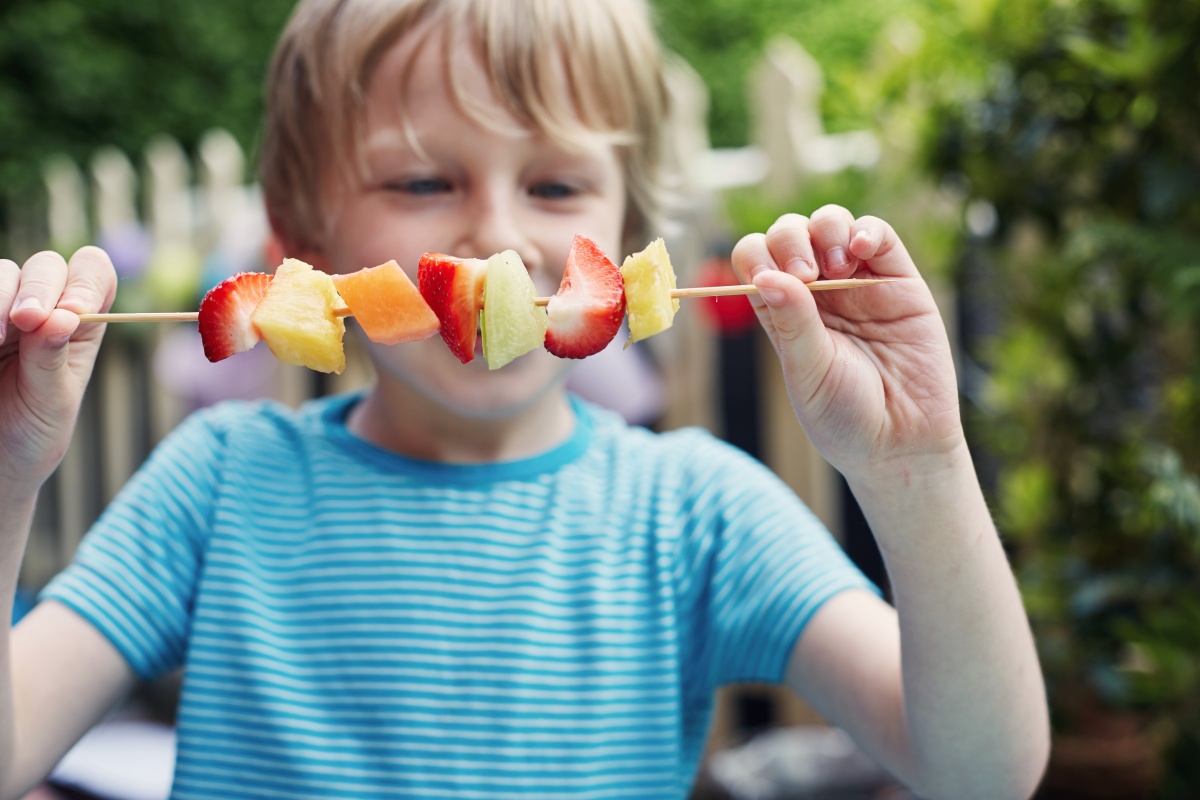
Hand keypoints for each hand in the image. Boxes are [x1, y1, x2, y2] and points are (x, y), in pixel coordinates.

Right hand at [0, 248, 115, 496]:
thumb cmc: (30, 434)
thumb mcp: (51, 402)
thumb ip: (52, 359)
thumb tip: (63, 315)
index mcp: (80, 324)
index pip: (95, 275)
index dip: (87, 283)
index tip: (74, 311)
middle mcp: (43, 307)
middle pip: (47, 266)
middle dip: (40, 288)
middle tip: (27, 320)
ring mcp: (1, 308)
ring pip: (3, 272)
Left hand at [731, 206, 962, 478]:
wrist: (903, 443)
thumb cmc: (846, 416)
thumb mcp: (809, 373)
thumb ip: (792, 324)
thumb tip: (765, 276)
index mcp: (783, 310)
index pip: (756, 260)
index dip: (756, 256)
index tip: (768, 280)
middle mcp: (817, 291)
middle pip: (790, 233)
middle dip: (790, 241)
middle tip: (805, 275)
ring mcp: (858, 281)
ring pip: (831, 223)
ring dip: (826, 231)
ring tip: (835, 269)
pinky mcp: (899, 279)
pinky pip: (879, 235)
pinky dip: (867, 230)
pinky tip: (860, 248)